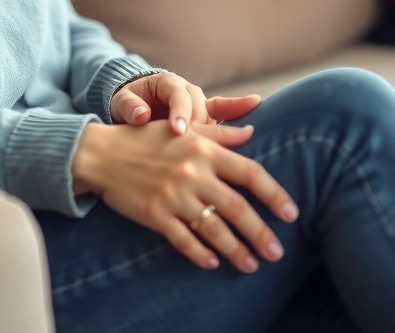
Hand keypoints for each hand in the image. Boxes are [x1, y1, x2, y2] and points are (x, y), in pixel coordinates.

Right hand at [72, 119, 298, 271]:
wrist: (103, 153)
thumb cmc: (147, 139)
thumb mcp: (185, 130)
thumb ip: (220, 133)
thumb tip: (252, 132)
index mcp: (203, 149)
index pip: (249, 173)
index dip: (273, 194)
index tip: (291, 214)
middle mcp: (192, 172)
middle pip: (236, 207)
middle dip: (260, 232)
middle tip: (277, 252)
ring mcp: (173, 195)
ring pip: (214, 228)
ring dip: (236, 250)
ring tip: (252, 265)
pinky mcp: (155, 215)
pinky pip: (183, 240)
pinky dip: (200, 254)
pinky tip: (212, 263)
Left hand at [110, 71, 260, 135]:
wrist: (134, 109)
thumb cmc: (128, 106)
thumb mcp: (122, 103)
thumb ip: (130, 106)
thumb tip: (140, 115)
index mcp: (165, 82)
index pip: (177, 94)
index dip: (179, 111)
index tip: (177, 130)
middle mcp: (186, 90)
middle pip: (198, 104)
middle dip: (198, 124)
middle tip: (197, 143)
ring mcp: (198, 103)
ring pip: (211, 113)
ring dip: (215, 129)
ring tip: (222, 142)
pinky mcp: (206, 117)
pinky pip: (224, 109)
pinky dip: (238, 106)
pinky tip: (256, 102)